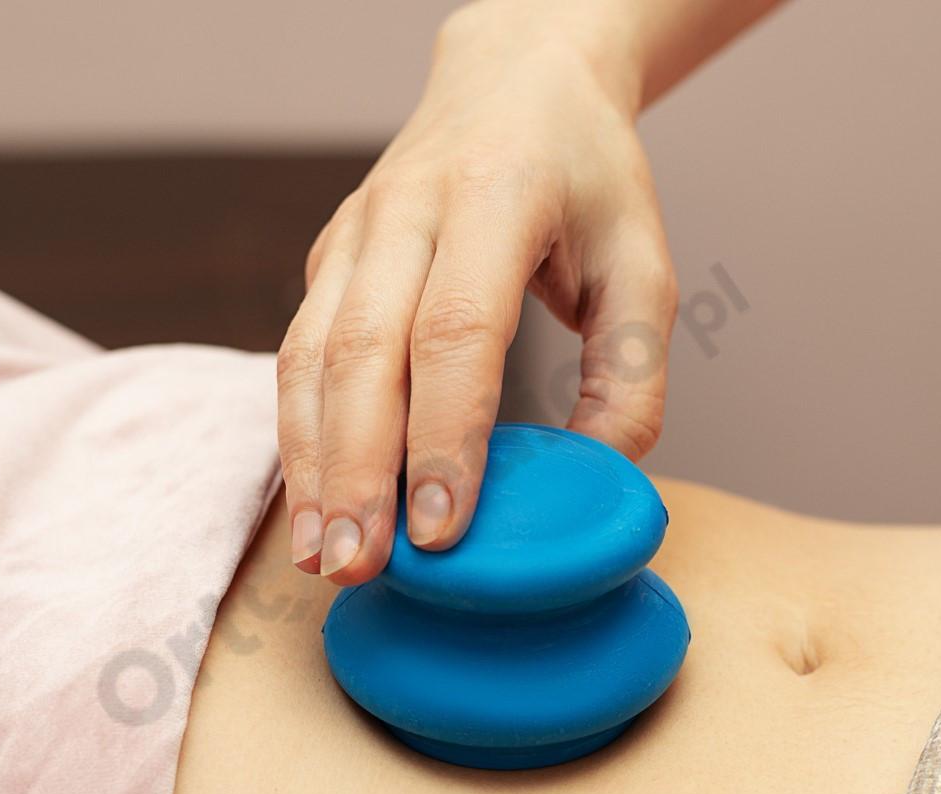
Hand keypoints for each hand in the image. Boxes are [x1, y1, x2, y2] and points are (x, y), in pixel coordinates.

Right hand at [277, 0, 677, 583]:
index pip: (456, 329)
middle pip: (361, 353)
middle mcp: (403, 211)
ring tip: (323, 554)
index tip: (442, 528)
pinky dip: (300, 433)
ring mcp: (353, 234)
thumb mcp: (641, 259)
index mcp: (494, 196)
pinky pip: (299, 354)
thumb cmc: (585, 175)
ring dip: (310, 463)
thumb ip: (630, 372)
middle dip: (356, 470)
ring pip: (309, 358)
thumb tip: (593, 477)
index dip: (444, 434)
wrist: (513, 82)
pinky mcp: (328, 261)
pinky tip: (313, 500)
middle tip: (361, 564)